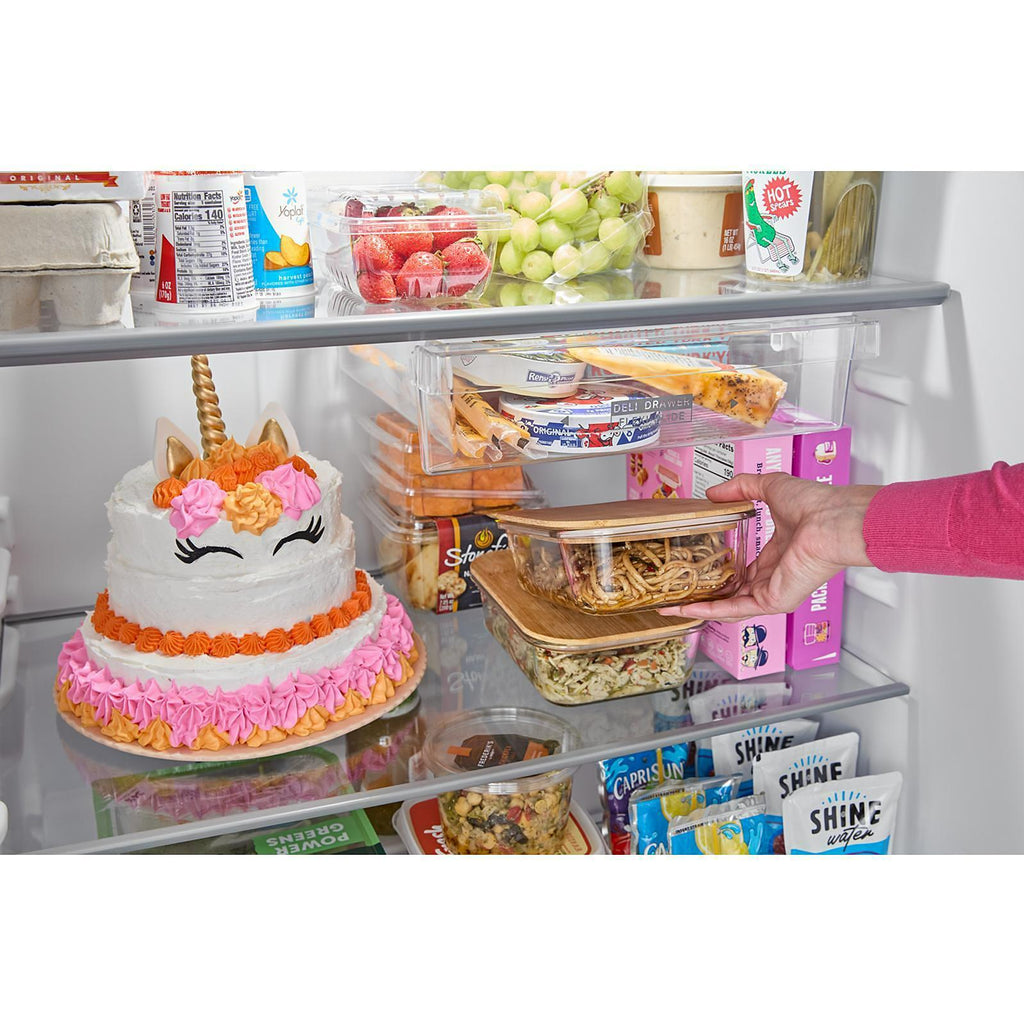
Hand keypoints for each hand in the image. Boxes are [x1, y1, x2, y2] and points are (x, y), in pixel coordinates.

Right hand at [660, 473, 878, 621]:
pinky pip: (736, 610)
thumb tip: (714, 492)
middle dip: (705, 595)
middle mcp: (775, 576)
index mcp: (777, 554)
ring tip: (672, 607)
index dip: (720, 571)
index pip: (744, 570)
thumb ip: (740, 487)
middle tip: (678, 592)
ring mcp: (773, 591)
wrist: (832, 520)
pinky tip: (686, 609)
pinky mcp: (773, 601)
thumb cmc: (815, 504)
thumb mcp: (770, 487)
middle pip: (734, 592)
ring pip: (730, 606)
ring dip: (700, 608)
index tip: (698, 568)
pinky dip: (709, 611)